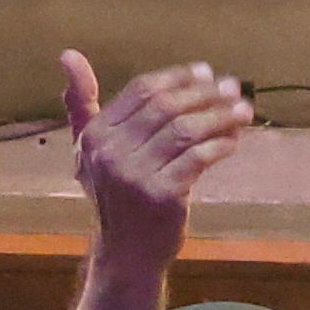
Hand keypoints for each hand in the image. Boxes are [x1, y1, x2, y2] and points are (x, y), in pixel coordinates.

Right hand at [61, 53, 250, 266]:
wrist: (127, 255)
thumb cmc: (114, 197)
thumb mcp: (89, 151)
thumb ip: (81, 105)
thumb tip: (67, 55)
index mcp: (95, 136)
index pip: (142, 90)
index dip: (178, 77)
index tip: (206, 73)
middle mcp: (110, 154)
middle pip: (166, 106)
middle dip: (205, 93)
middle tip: (233, 89)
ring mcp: (135, 176)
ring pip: (186, 129)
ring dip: (220, 116)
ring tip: (243, 110)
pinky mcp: (162, 196)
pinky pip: (199, 157)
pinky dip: (221, 144)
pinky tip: (234, 140)